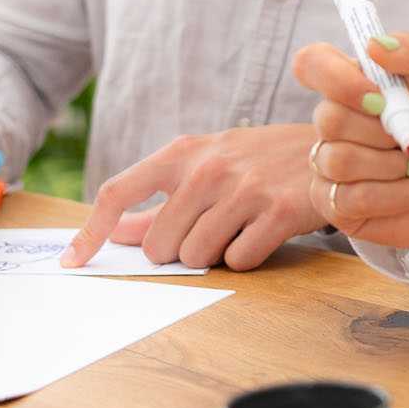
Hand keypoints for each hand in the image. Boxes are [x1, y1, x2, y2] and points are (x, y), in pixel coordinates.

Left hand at [61, 123, 325, 270]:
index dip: (90, 231)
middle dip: (176, 252)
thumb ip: (160, 201)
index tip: (73, 262)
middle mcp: (209, 168)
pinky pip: (239, 261)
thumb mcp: (209, 165)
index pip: (119, 192)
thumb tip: (114, 234)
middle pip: (158, 245)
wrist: (334, 145)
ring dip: (214, 256)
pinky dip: (247, 257)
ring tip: (239, 229)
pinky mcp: (279, 212)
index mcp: (184, 153)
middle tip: (207, 232)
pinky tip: (263, 233)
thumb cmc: (261, 160)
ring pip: (197, 257)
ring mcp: (244, 190)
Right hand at [291, 31, 408, 257]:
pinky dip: (394, 194)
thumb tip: (374, 43)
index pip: (311, 63)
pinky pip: (351, 197)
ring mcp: (327, 165)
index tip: (378, 95)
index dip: (336, 78)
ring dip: (392, 165)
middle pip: (328, 118)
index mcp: (351, 87)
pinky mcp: (333, 204)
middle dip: (382, 131)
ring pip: (340, 160)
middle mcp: (332, 124)